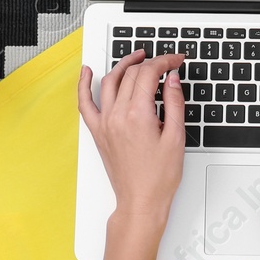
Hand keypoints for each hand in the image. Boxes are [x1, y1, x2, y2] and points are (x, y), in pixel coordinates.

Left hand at [76, 51, 187, 228]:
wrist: (141, 202)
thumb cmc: (159, 177)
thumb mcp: (176, 137)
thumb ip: (174, 102)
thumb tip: (171, 78)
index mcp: (138, 116)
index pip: (149, 74)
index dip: (165, 61)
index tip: (176, 60)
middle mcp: (117, 116)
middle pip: (131, 74)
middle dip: (151, 62)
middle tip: (166, 62)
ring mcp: (105, 123)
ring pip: (110, 81)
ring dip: (124, 65)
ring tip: (137, 57)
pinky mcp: (98, 132)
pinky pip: (85, 103)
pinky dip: (83, 84)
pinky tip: (87, 72)